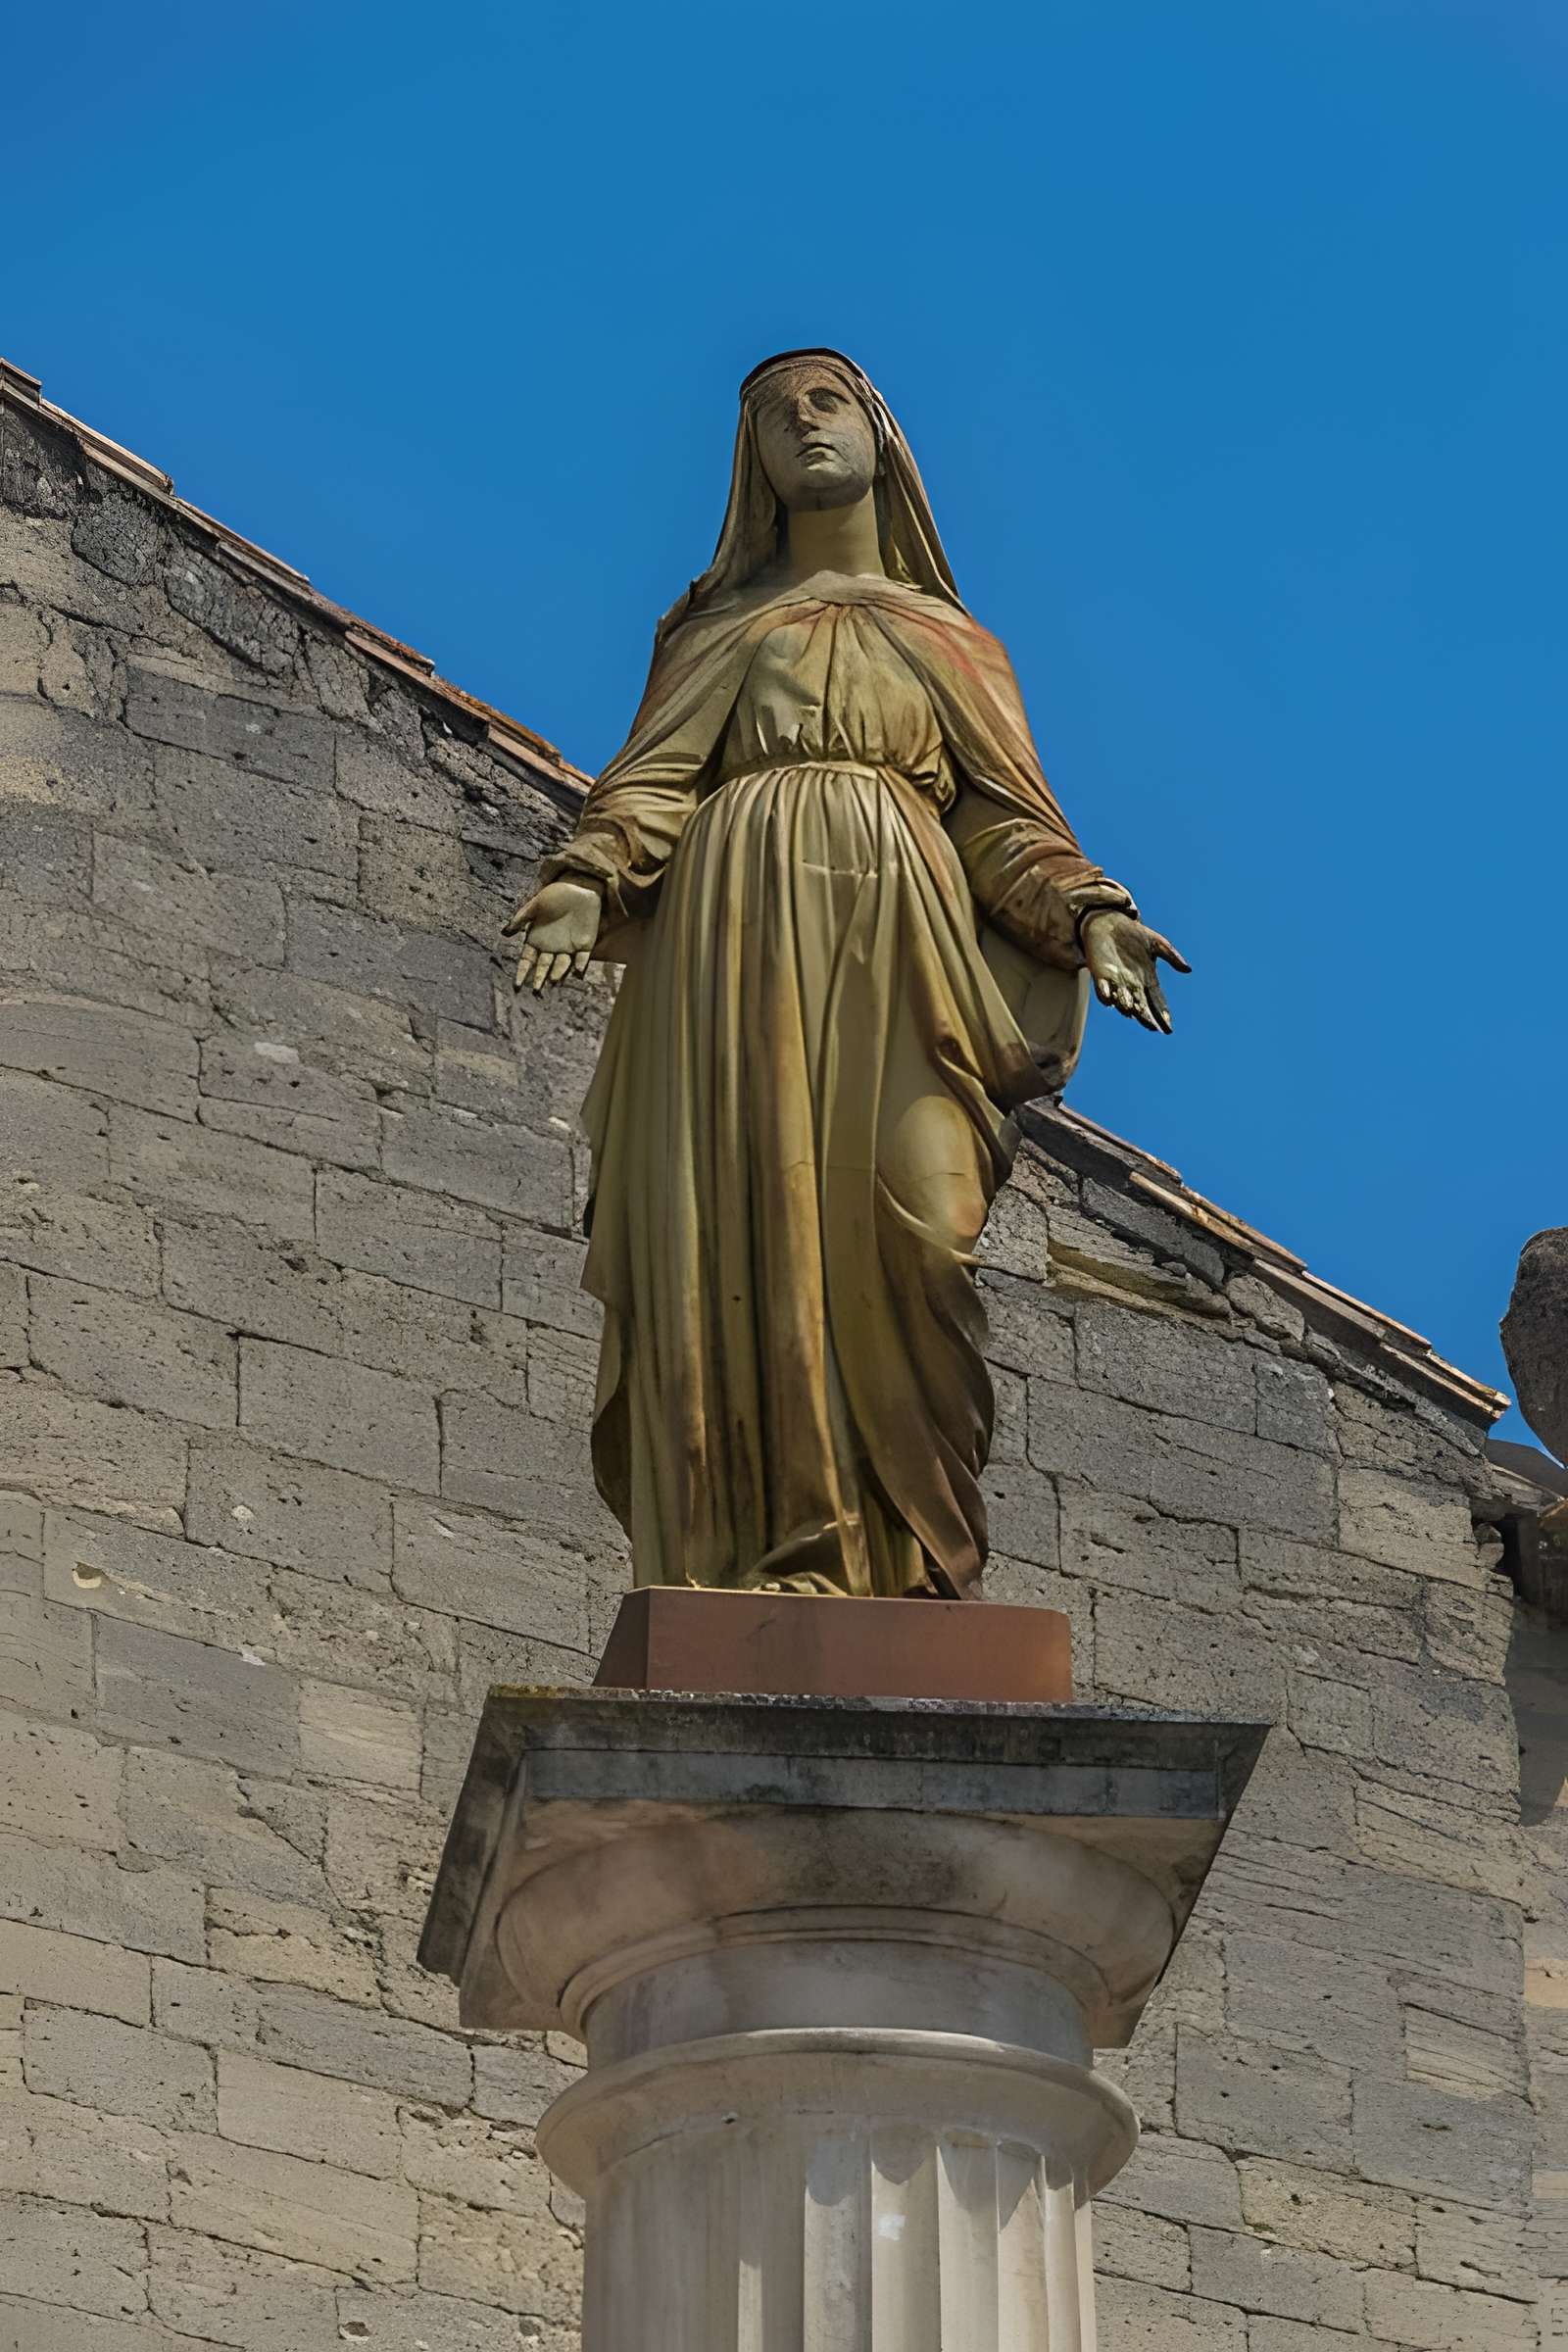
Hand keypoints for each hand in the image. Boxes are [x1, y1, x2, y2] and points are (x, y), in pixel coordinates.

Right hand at [502, 879, 601, 991]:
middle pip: (544, 967)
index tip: (517, 985)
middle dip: (539, 979)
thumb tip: (505, 932)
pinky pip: (582, 959)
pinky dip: (580, 965)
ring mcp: (568, 948)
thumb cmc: (554, 895)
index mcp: (537, 940)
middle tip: (536, 990)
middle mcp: (551, 948)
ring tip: (552, 980)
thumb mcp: (535, 904)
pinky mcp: (585, 945)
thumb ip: (521, 918)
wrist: (578, 886)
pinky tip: (576, 971)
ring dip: (558, 974)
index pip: (527, 961)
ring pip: (562, 966)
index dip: (522, 972)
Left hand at [1082, 911, 1189, 1032]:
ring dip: (1126, 1005)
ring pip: (1122, 999)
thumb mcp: (1157, 943)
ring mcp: (1115, 981)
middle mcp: (1132, 985)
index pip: (1157, 1001)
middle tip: (1152, 1027)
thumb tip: (1188, 970)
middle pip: (1141, 1005)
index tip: (1168, 1027)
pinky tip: (1108, 999)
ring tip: (1131, 1012)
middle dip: (1145, 1016)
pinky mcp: (1100, 974)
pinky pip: (1102, 988)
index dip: (1162, 1014)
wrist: (1108, 923)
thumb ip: (1171, 956)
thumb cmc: (1133, 935)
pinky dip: (1105, 993)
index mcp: (1147, 980)